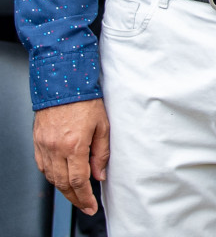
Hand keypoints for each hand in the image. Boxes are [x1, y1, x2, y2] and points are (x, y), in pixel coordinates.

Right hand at [33, 98, 109, 214]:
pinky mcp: (37, 141)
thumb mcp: (103, 125)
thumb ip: (101, 153)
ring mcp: (44, 146)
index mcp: (74, 145)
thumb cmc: (85, 100)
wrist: (63, 83)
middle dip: (75, 198)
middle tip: (84, 206)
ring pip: (51, 177)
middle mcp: (55, 148)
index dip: (85, 197)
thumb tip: (100, 175)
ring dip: (63, 189)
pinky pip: (42, 166)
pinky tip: (60, 177)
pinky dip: (51, 175)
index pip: (79, 181)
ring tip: (75, 194)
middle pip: (63, 184)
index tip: (91, 206)